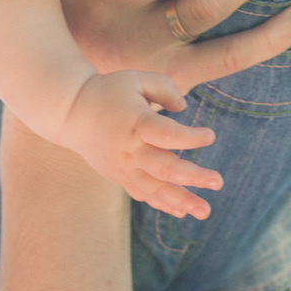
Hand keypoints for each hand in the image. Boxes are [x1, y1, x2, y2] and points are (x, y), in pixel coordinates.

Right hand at [57, 69, 223, 218]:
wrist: (72, 113)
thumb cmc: (110, 91)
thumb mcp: (135, 78)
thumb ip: (164, 87)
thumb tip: (184, 109)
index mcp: (135, 122)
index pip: (166, 134)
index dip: (190, 137)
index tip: (210, 136)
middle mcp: (129, 149)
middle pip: (164, 167)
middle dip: (193, 176)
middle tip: (218, 181)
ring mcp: (123, 167)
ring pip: (155, 189)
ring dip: (181, 200)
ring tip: (205, 211)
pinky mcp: (119, 176)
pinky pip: (143, 194)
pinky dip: (162, 203)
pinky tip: (183, 212)